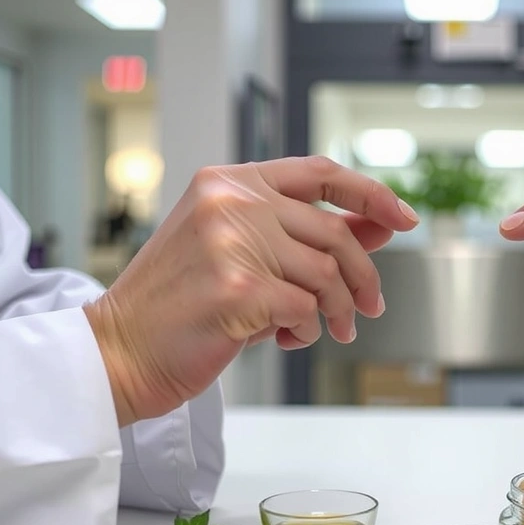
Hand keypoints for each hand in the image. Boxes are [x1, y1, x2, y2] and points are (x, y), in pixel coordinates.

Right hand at [85, 156, 418, 426]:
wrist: (120, 352)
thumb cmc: (181, 305)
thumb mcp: (242, 251)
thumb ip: (306, 233)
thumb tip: (381, 223)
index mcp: (228, 181)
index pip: (320, 173)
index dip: (371, 194)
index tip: (403, 218)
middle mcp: (231, 201)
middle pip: (335, 232)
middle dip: (365, 277)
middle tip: (370, 307)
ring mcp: (232, 241)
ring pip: (327, 275)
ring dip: (339, 312)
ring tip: (328, 331)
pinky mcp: (238, 288)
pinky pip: (307, 310)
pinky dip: (307, 331)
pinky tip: (285, 338)